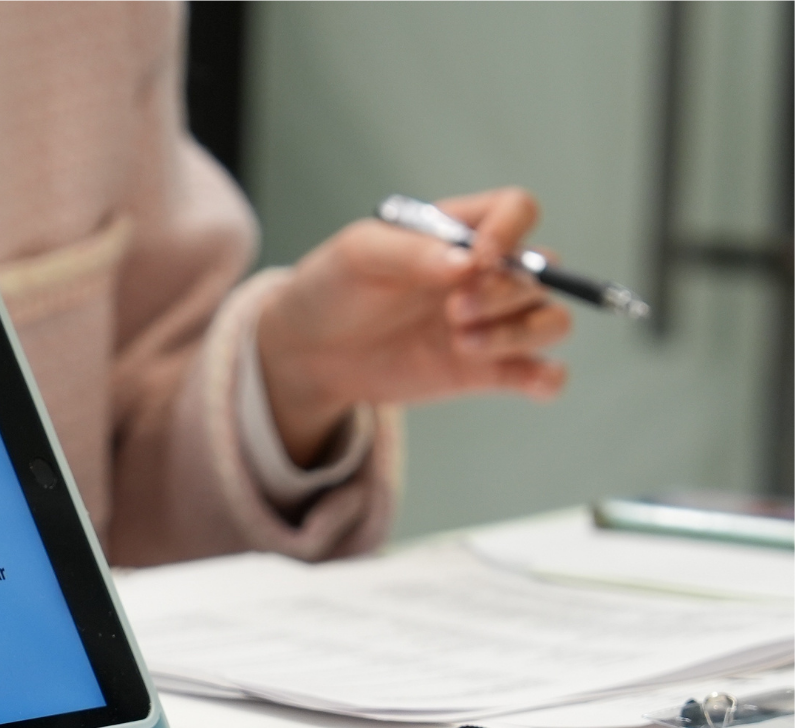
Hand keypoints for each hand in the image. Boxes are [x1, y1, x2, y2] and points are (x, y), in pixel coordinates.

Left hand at [255, 187, 571, 464]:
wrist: (310, 353)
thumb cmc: (333, 288)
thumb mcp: (358, 255)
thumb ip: (412, 251)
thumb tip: (468, 262)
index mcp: (460, 232)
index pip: (519, 210)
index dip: (512, 230)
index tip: (478, 259)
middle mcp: (486, 274)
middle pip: (542, 270)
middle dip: (505, 292)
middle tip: (452, 311)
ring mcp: (491, 322)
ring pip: (551, 321)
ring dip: (521, 333)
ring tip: (463, 343)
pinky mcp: (487, 370)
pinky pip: (544, 374)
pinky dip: (547, 378)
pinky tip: (524, 383)